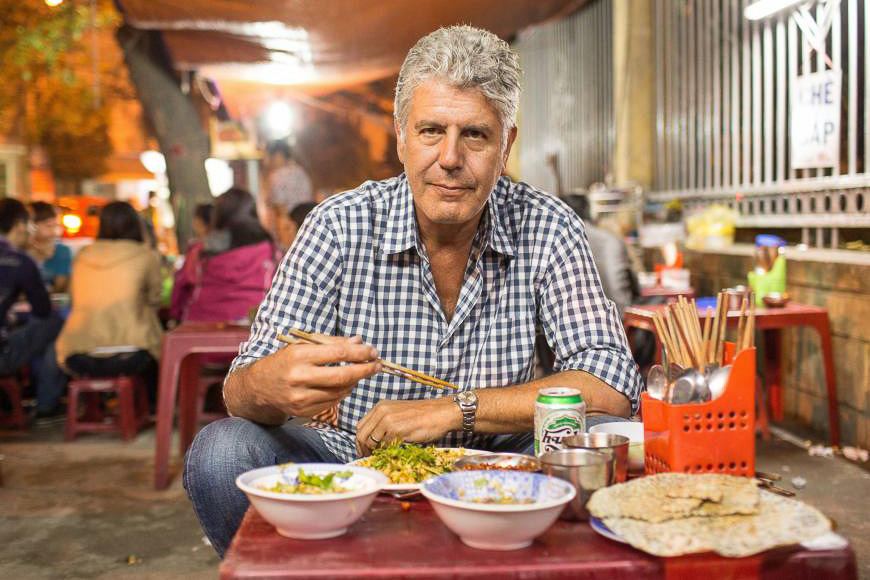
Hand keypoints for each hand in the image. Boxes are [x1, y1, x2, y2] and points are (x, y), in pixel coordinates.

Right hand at [241, 335, 381, 418]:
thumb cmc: (285, 362)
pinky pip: (333, 402)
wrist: (259, 387)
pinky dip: (343, 392)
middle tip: (378, 365)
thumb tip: (359, 341)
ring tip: (361, 372)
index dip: (359, 352)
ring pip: (340, 391)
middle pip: (343, 376)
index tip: (372, 350)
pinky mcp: (304, 411)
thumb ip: (332, 343)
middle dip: (365, 370)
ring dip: (356, 381)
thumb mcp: (303, 346)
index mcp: (299, 356)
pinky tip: (346, 384)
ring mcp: (301, 398)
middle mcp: (299, 378)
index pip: (337, 353)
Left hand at [355, 397, 460, 456]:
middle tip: (367, 458)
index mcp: (380, 406)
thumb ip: (384, 423)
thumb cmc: (422, 416)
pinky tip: (391, 454)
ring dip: (373, 452)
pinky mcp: (396, 430)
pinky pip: (384, 446)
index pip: (360, 426)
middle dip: (363, 449)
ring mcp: (388, 420)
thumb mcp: (398, 414)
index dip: (360, 441)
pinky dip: (385, 452)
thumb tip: (372, 441)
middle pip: (362, 435)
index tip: (363, 451)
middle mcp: (381, 411)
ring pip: (371, 442)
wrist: (441, 413)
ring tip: (379, 458)